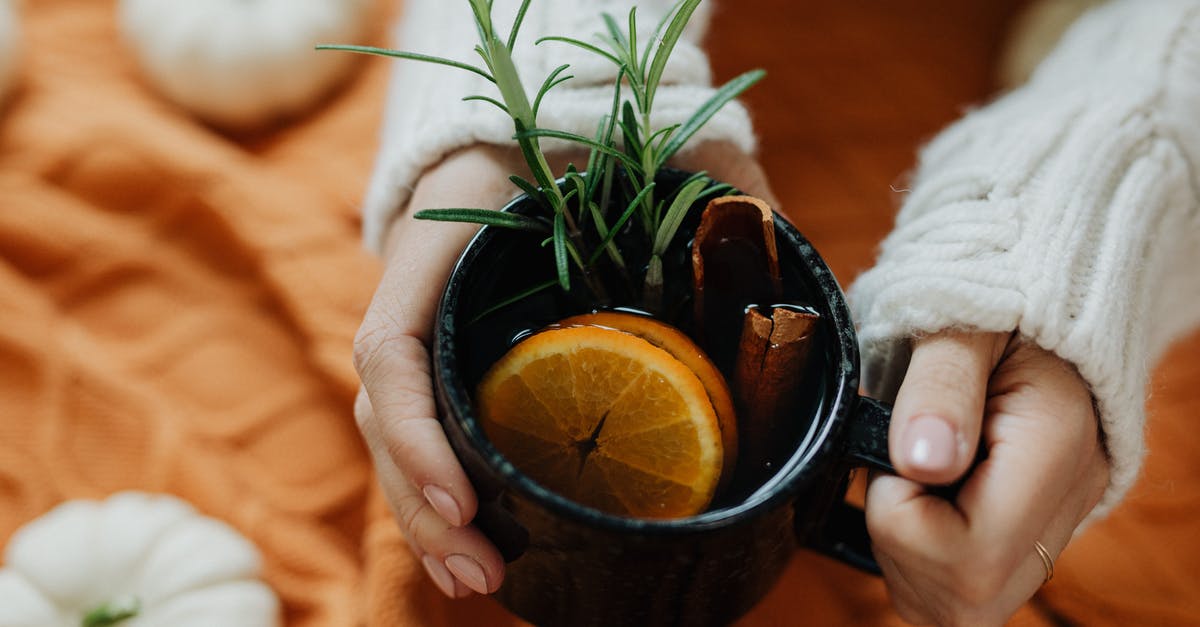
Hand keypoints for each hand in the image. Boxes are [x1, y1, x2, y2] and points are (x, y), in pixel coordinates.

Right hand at [352, 141, 775, 597]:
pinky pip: (430, 421)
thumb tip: (795, 263)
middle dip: (425, 505)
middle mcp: (420, 288)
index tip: (466, 498)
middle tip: (481, 576)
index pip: (391, 346)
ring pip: (401, 431)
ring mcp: (431, 321)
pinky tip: (476, 539)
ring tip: (476, 581)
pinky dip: (444, 486)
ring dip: (429, 514)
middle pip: (389, 412)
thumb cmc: (595, 124)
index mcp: (442, 240)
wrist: (547, 111)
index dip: (416, 431)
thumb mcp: (645, 145)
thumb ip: (714, 194)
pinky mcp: (455, 349)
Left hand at [866, 331, 1110, 625]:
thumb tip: (920, 463)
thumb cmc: (991, 310)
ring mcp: (1056, 531)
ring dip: (912, 553)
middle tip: (898, 471)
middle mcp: (1070, 504)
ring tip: (916, 480)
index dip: (900, 511)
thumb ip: (938, 387)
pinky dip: (927, 559)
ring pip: (964, 606)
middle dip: (902, 542)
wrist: (1036, 312)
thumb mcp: (958, 322)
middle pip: (968, 595)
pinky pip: (966, 593)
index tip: (893, 451)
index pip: (968, 548)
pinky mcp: (1031, 543)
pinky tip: (929, 500)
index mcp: (1057, 442)